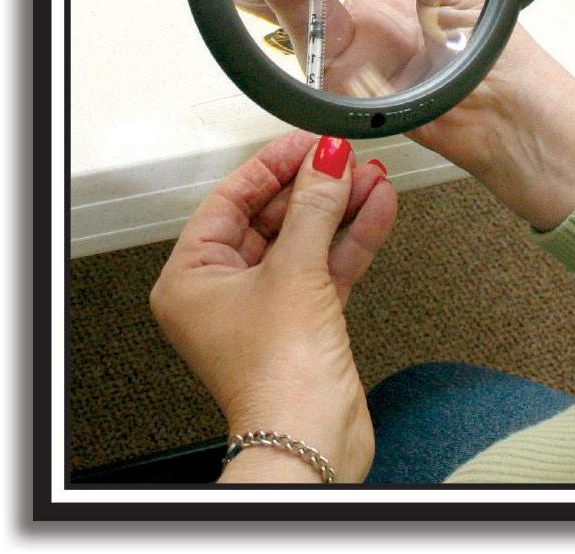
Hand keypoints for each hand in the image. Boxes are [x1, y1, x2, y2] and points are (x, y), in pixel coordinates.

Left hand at [149, 131, 396, 482]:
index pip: (230, 199)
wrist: (313, 437)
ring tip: (370, 174)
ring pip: (306, 238)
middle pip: (272, 216)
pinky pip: (328, 263)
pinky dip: (352, 236)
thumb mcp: (294, 269)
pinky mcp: (307, 318)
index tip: (306, 141)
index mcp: (192, 277)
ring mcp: (269, 304)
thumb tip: (325, 158)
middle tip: (343, 156)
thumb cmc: (277, 375)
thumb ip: (314, 205)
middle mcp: (225, 290)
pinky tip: (377, 206)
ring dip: (340, 206)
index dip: (271, 164)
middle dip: (314, 185)